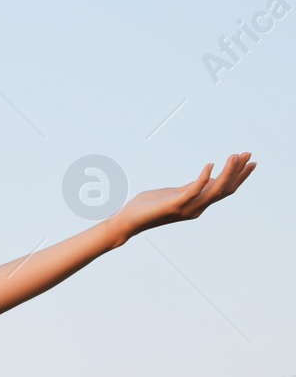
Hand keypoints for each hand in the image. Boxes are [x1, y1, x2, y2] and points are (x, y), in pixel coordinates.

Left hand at [113, 152, 255, 239]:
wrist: (126, 221)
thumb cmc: (146, 207)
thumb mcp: (174, 194)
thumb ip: (189, 188)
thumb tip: (205, 178)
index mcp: (197, 204)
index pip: (223, 189)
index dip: (238, 176)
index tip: (249, 161)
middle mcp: (196, 208)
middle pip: (225, 189)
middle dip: (238, 172)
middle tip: (249, 154)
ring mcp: (186, 208)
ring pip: (215, 190)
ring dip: (227, 172)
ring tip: (234, 156)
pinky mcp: (174, 205)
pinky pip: (194, 190)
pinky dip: (204, 178)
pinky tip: (210, 165)